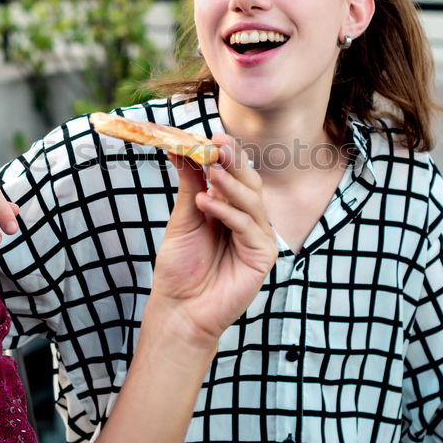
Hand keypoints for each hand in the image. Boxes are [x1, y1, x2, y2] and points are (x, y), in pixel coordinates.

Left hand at [147, 134, 275, 348]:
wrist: (180, 308)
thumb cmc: (180, 268)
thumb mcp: (183, 219)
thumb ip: (190, 186)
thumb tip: (181, 150)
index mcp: (230, 208)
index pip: (234, 174)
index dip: (226, 154)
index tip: (212, 134)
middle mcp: (248, 219)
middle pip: (249, 182)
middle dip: (233, 162)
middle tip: (218, 144)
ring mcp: (258, 236)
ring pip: (252, 200)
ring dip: (230, 183)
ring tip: (211, 171)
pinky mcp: (262, 255)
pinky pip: (249, 226)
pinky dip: (228, 212)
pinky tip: (207, 203)